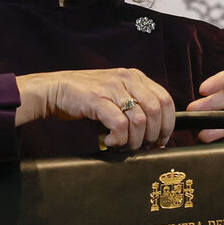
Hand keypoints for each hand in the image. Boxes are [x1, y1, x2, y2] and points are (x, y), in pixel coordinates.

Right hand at [14, 67, 174, 147]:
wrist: (55, 89)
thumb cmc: (88, 97)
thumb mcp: (117, 94)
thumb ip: (136, 104)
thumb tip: (156, 131)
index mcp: (136, 77)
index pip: (165, 100)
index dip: (168, 124)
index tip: (161, 140)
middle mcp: (127, 79)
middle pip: (155, 111)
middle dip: (153, 135)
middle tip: (144, 147)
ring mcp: (112, 88)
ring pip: (139, 120)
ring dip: (134, 140)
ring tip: (124, 146)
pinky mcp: (97, 99)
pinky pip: (119, 124)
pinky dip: (118, 139)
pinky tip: (109, 141)